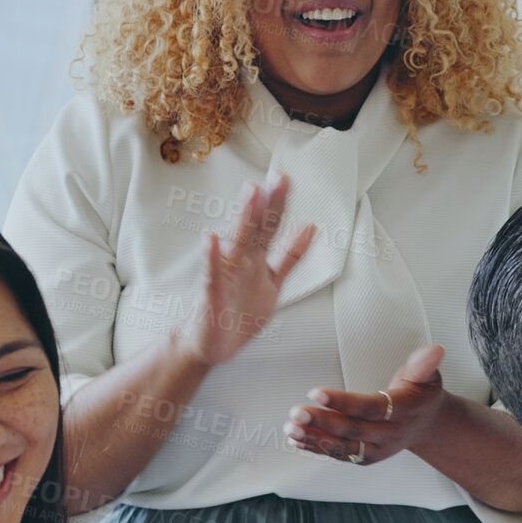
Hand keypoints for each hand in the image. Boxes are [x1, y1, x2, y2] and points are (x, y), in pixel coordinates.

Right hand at [179, 173, 317, 367]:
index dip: (279, 205)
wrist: (212, 345)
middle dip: (269, 204)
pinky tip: (212, 239)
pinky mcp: (211, 295)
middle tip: (278, 177)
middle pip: (258, 228)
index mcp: (258, 261)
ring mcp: (227, 276)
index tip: (284, 178)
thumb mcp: (274, 282)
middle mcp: (243, 263)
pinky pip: (211, 275)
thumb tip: (310, 227)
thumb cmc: (239, 313)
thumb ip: (289, 256)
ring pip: (238, 242)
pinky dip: (211, 257)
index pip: (270, 227)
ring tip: (251, 193)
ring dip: (244, 217)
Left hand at [285, 345, 448, 464]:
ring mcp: (378, 449)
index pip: (372, 408)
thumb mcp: (428, 376)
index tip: (317, 392)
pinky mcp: (366, 456)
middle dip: (322, 421)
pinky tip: (297, 440)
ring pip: (344, 447)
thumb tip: (433, 350)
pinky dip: (317, 448)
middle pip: (353, 430)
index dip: (344, 402)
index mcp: (405, 411)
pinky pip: (340, 455)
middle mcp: (391, 434)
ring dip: (315, 438)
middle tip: (297, 412)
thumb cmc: (422, 396)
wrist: (429, 426)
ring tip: (291, 428)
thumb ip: (424, 364)